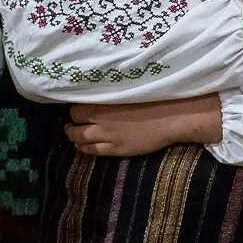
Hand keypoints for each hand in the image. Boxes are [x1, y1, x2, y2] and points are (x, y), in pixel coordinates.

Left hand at [65, 95, 227, 158]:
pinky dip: (85, 148)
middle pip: (74, 125)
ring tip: (75, 135)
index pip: (75, 109)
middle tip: (73, 123)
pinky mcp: (117, 148)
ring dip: (75, 138)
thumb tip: (94, 94)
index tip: (78, 109)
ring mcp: (108, 136)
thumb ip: (108, 95)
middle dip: (71, 125)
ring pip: (80, 140)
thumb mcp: (126, 92)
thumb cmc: (153, 100)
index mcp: (103, 104)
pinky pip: (93, 151)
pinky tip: (85, 146)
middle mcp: (101, 121)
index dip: (75, 110)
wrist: (170, 118)